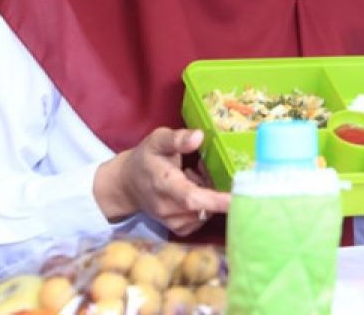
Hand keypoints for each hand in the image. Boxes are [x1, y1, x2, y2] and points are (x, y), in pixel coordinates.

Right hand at [94, 128, 231, 235]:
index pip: (191, 198)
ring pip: (206, 211)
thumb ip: (177, 139)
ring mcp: (173, 221)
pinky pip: (202, 218)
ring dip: (210, 193)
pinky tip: (195, 187)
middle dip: (216, 186)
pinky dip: (206, 203)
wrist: (126, 184)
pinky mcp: (178, 227)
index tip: (237, 199)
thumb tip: (199, 136)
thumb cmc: (145, 159)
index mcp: (164, 184)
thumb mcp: (157, 141)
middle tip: (205, 166)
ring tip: (196, 174)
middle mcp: (168, 207)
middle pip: (205, 205)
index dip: (216, 200)